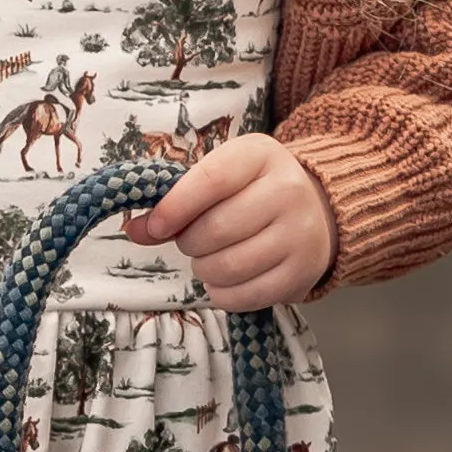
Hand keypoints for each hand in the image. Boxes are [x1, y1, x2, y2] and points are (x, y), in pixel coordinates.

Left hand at [127, 130, 334, 309]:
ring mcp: (301, 232)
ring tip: (209, 259)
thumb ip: (173, 202)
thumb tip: (135, 230)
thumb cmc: (250, 190)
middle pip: (216, 229)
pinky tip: (223, 279)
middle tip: (191, 241)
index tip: (155, 227)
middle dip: (189, 243)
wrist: (316, 208)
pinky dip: (222, 293)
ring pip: (229, 266)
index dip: (174, 208)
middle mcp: (288, 190)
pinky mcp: (305, 271)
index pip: (210, 181)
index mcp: (260, 156)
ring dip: (204, 269)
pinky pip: (247, 295)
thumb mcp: (216, 178)